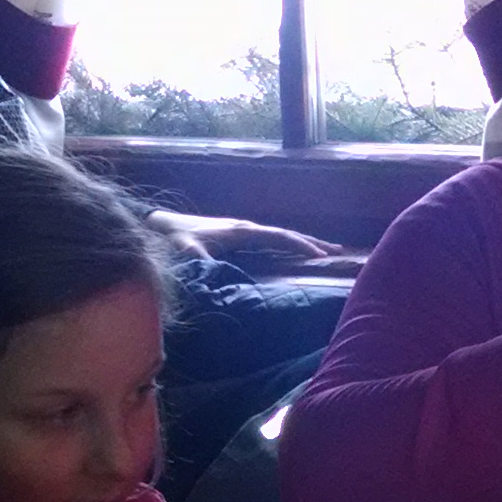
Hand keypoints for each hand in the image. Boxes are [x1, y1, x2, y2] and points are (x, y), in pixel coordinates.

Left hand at [156, 211, 338, 272]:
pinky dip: (289, 245)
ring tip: (326, 250)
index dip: (299, 245)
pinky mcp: (239, 236)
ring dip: (303, 242)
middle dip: (312, 241)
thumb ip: (202, 262)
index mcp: (242, 231)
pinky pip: (272, 240)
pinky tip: (295, 252)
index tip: (320, 255)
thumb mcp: (187, 252)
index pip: (278, 237)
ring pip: (281, 236)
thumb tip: (218, 276)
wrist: (163, 225)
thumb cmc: (176, 238)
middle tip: (338, 251)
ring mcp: (244, 231)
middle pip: (286, 234)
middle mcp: (247, 228)